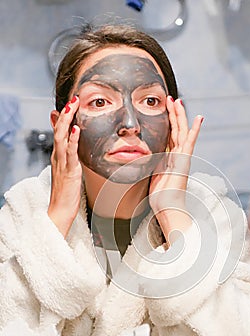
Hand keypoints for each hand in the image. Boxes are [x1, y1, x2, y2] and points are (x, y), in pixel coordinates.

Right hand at [48, 96, 81, 236]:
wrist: (60, 210)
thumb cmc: (67, 193)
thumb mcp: (69, 170)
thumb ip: (71, 157)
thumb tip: (74, 147)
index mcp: (59, 156)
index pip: (59, 131)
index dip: (63, 115)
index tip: (71, 101)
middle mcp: (58, 157)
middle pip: (59, 129)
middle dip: (66, 112)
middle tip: (74, 97)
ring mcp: (62, 163)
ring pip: (61, 137)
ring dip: (67, 120)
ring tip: (73, 105)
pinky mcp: (69, 171)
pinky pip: (70, 153)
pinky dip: (72, 140)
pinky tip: (76, 129)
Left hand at [149, 96, 202, 244]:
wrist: (168, 207)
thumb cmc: (161, 197)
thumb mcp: (153, 175)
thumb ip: (153, 164)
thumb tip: (146, 157)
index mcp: (170, 158)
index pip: (170, 136)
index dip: (168, 122)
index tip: (165, 109)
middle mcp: (178, 156)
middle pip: (176, 130)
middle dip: (174, 114)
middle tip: (172, 98)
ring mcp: (183, 157)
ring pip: (182, 132)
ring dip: (180, 116)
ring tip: (178, 101)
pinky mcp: (185, 161)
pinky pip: (190, 142)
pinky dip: (195, 130)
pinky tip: (198, 118)